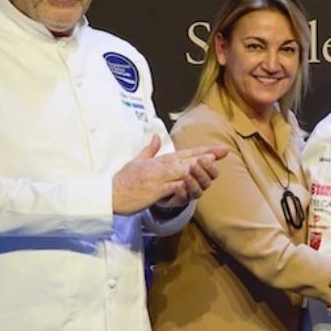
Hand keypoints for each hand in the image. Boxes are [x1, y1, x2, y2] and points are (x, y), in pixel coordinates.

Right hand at [111, 135, 227, 214]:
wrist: (108, 194)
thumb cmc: (124, 180)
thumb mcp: (137, 161)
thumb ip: (149, 149)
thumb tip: (155, 135)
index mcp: (160, 160)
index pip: (186, 153)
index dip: (204, 150)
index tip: (220, 150)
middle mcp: (161, 167)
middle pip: (187, 159)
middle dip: (206, 156)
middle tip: (222, 153)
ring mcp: (158, 178)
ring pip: (182, 170)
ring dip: (197, 168)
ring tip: (211, 164)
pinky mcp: (154, 191)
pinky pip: (173, 187)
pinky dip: (183, 186)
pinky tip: (192, 185)